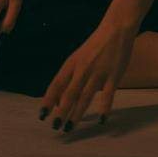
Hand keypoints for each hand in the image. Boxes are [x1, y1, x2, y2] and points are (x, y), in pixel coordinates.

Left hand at [40, 15, 137, 133]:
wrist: (116, 28)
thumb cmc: (95, 45)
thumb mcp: (78, 58)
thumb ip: (69, 78)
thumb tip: (57, 101)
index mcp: (71, 64)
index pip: (56, 84)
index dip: (48, 101)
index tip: (42, 116)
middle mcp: (82, 69)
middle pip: (69, 94)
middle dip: (61, 111)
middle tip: (55, 127)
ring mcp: (98, 72)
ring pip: (85, 96)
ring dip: (77, 114)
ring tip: (70, 128)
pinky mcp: (113, 75)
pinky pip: (108, 95)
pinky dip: (104, 108)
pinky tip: (101, 120)